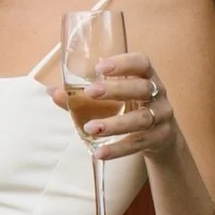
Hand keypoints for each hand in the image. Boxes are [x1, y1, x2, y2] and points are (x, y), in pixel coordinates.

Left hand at [52, 49, 184, 164]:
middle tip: (90, 92)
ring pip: (140, 119)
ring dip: (114, 124)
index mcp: (146, 76)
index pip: (141, 63)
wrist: (162, 137)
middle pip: (141, 88)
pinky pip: (139, 143)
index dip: (123, 62)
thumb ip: (85, 96)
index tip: (101, 65)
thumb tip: (52, 91)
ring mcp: (162, 116)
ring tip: (91, 128)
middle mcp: (158, 94)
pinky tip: (101, 152)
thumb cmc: (132, 108)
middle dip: (116, 90)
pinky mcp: (160, 138)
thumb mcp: (115, 99)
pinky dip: (119, 149)